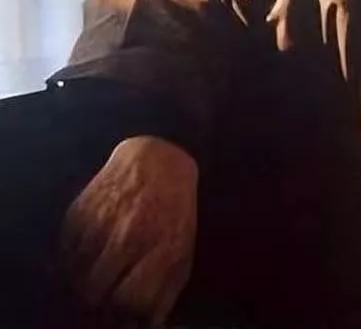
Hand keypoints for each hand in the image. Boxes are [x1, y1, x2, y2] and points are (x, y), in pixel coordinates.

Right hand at [59, 135, 198, 325]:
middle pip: (97, 291)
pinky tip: (88, 252)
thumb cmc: (174, 211)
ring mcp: (101, 223)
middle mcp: (129, 236)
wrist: (156, 160)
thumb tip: (153, 322)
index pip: (131, 299)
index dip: (124, 312)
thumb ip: (168, 287)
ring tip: (96, 273)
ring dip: (83, 280)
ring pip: (76, 273)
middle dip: (98, 300)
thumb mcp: (183, 247)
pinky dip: (72, 259)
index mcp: (160, 247)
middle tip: (103, 296)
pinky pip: (64, 251)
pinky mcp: (79, 212)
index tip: (122, 311)